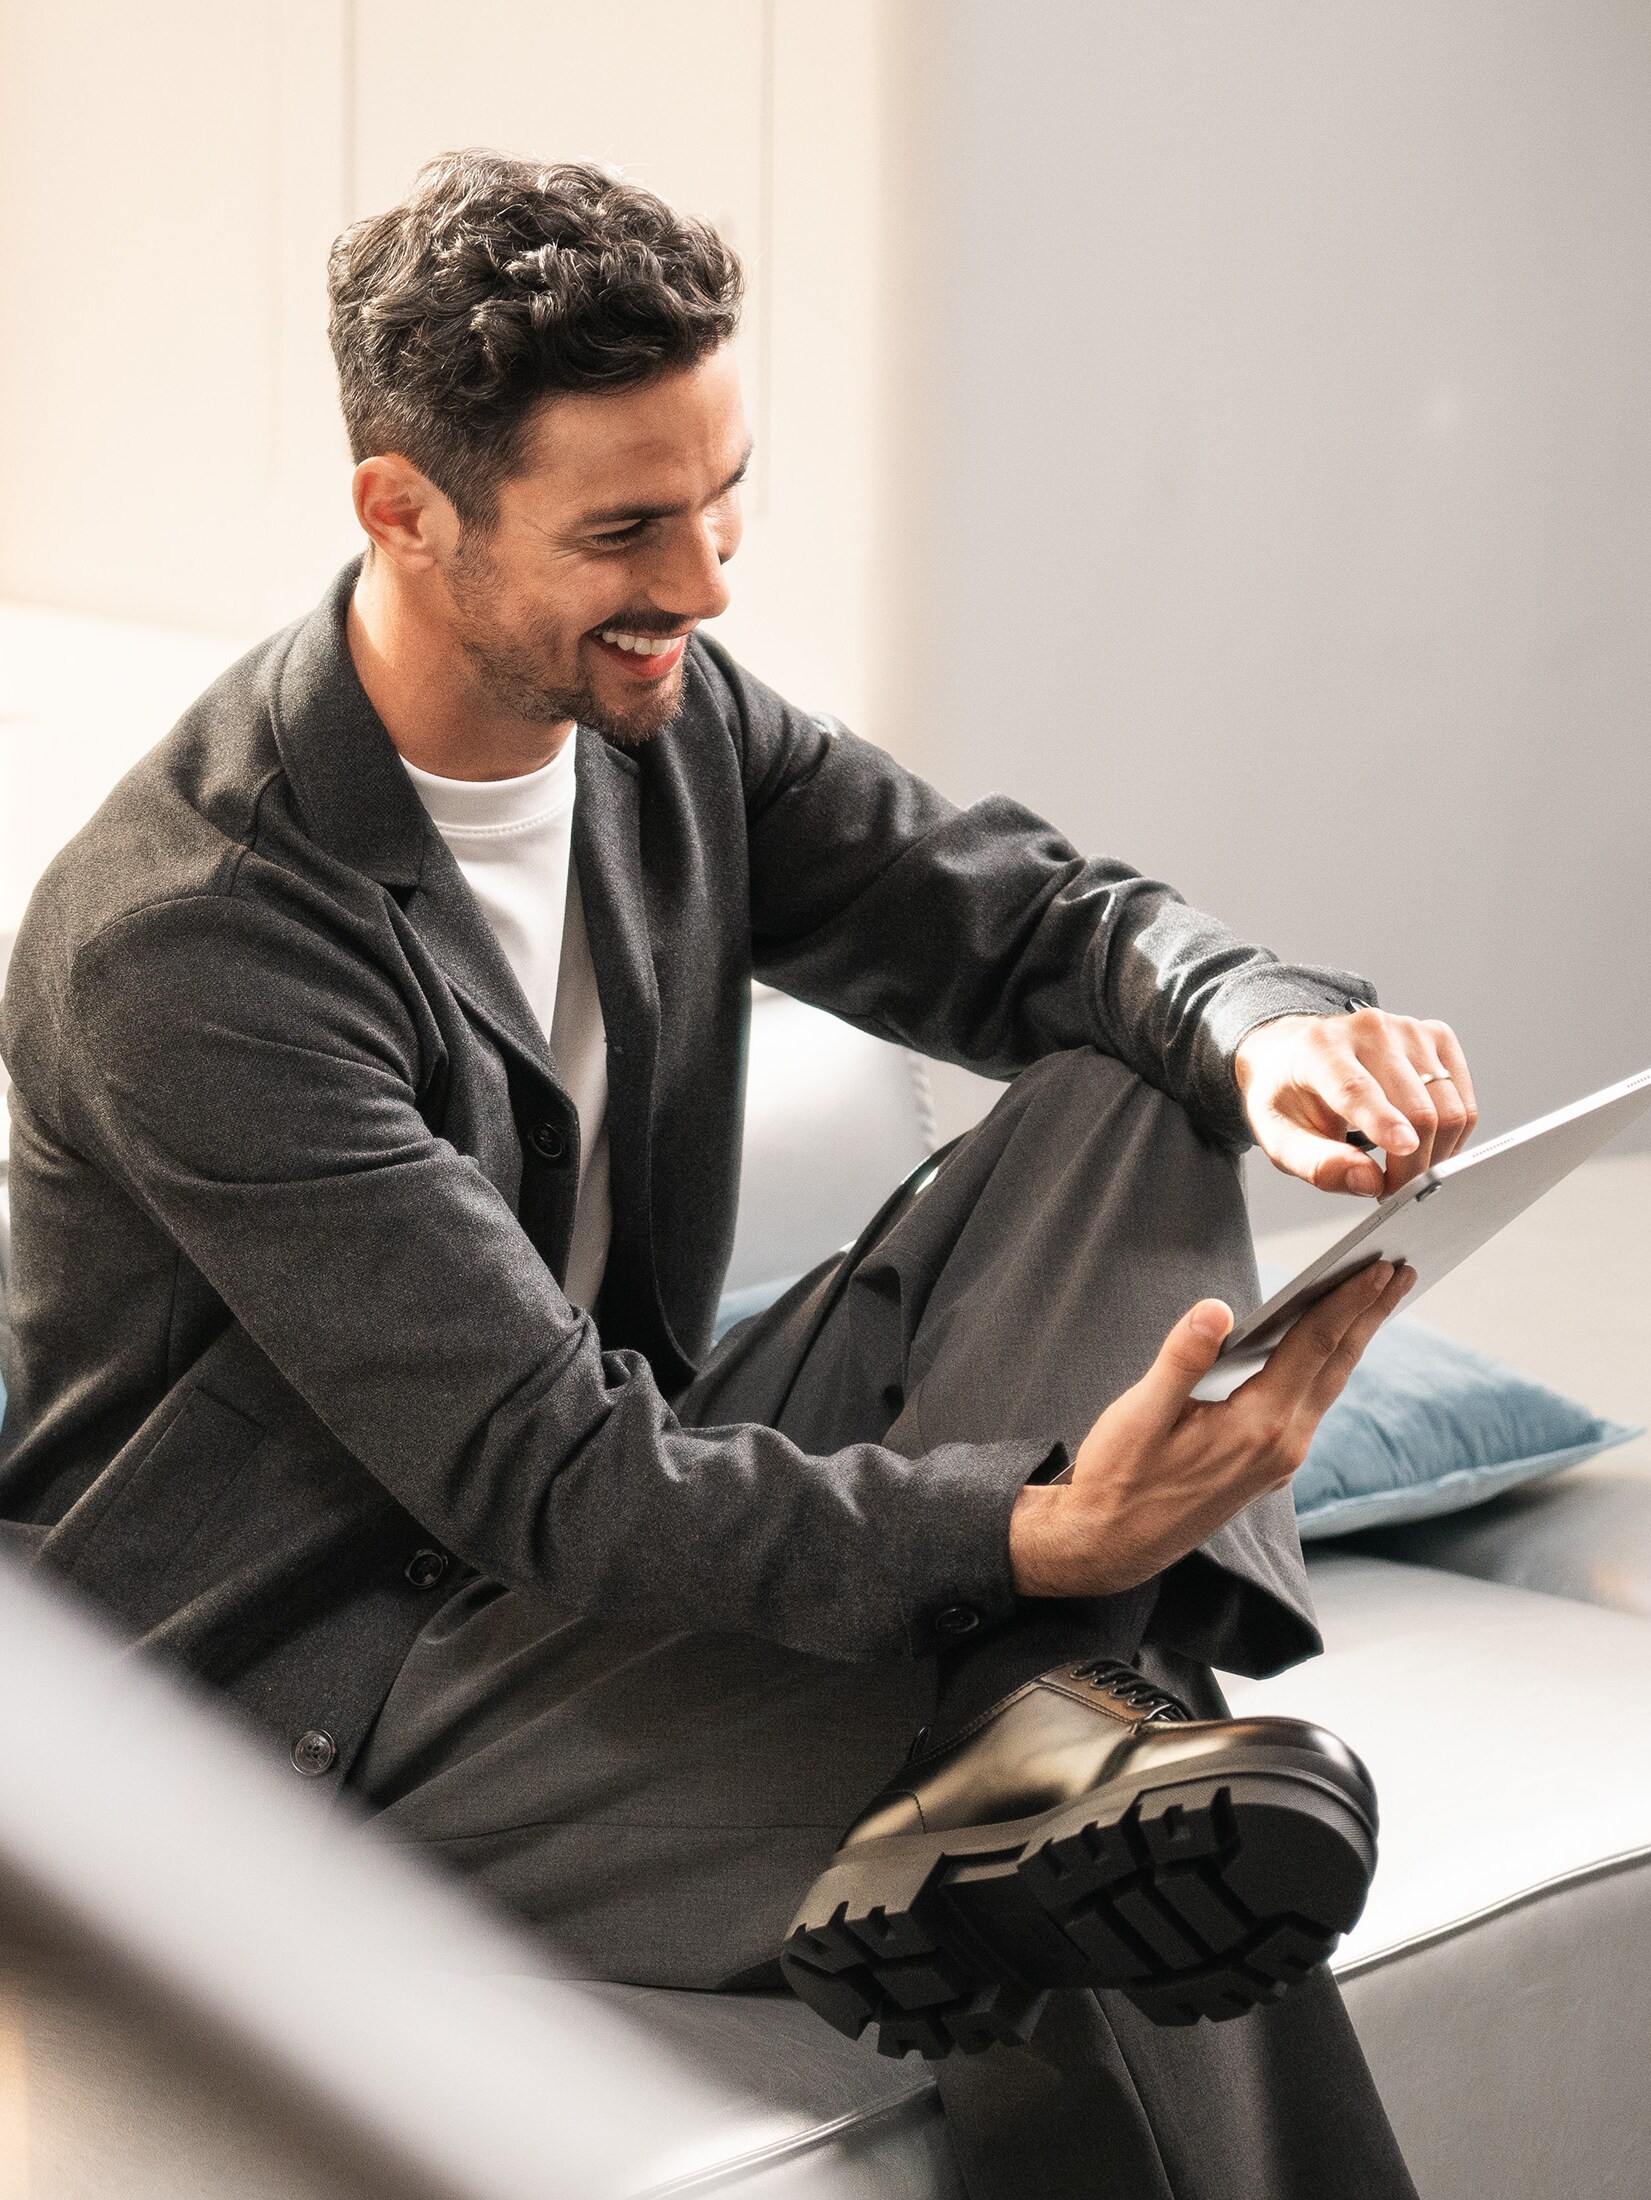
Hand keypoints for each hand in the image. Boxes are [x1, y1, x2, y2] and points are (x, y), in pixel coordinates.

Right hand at [1008, 1262, 1413, 1598]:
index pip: (1313, 1348)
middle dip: (1369, 1315)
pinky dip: (1327, 1369)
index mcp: (1256, 1427)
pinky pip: (1311, 1407)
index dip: (1346, 1301)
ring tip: (1375, 1303)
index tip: (1379, 1265)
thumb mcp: (1139, 1415)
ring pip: (1328, 1388)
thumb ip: (1181, 1360)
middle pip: (1337, 1366)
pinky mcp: (1267, 1469)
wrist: (1109, 1547)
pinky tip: (1326, 1353)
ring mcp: (1278, 1462)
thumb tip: (1216, 1309)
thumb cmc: (1118, 1480)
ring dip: (1353, 1341)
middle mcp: (1281, 1446)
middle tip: (1402, 1271)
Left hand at [1234, 1007, 1477, 1197]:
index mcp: (1320, 1049)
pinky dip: (1451, 1134)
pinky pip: (1463, 1100)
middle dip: (1413, 1165)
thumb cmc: (1287, 1097)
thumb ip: (1319, 1164)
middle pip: (1415, 1108)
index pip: (1357, 1088)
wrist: (1294, 1054)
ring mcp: (1409, 1029)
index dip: (1382, 1121)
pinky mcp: (1437, 1037)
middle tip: (1393, 1191)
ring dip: (1435, 1153)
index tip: (1403, 1149)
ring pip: (1449, 1108)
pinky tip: (1423, 1143)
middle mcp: (1369, 1029)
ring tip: (1405, 1169)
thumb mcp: (1279, 1138)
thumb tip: (1369, 1183)